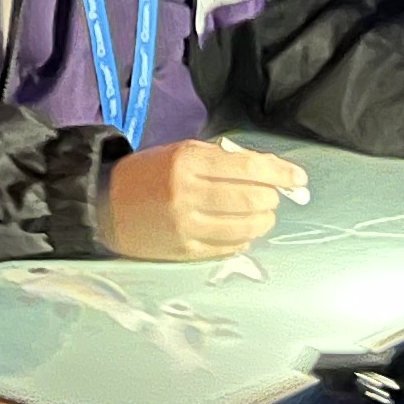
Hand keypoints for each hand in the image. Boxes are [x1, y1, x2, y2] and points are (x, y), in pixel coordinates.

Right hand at [98, 139, 306, 259]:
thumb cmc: (149, 175)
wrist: (105, 204)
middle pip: (252, 198)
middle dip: (272, 198)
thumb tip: (272, 172)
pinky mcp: (184, 250)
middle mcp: (187, 193)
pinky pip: (229, 248)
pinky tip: (241, 232)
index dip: (281, 173)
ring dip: (262, 221)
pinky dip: (243, 240)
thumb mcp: (182, 153)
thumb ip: (224, 160)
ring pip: (245, 228)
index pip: (248, 167)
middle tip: (273, 197)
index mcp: (187, 161)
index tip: (299, 178)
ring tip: (260, 214)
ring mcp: (185, 226)